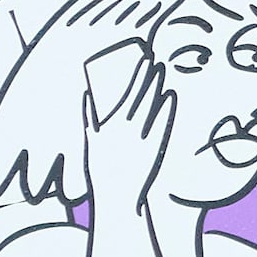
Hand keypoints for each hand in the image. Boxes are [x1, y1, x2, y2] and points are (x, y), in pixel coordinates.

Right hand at [79, 42, 177, 210]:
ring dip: (157, 88)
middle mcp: (129, 129)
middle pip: (142, 96)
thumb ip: (89, 116)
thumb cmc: (102, 168)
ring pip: (153, 107)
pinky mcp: (155, 148)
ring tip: (163, 71)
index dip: (137, 75)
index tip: (144, 59)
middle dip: (149, 77)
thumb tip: (86, 95)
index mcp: (112, 124)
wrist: (117, 197)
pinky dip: (166, 110)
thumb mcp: (91, 141)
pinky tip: (170, 96)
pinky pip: (162, 124)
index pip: (128, 93)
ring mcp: (144, 138)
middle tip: (156, 59)